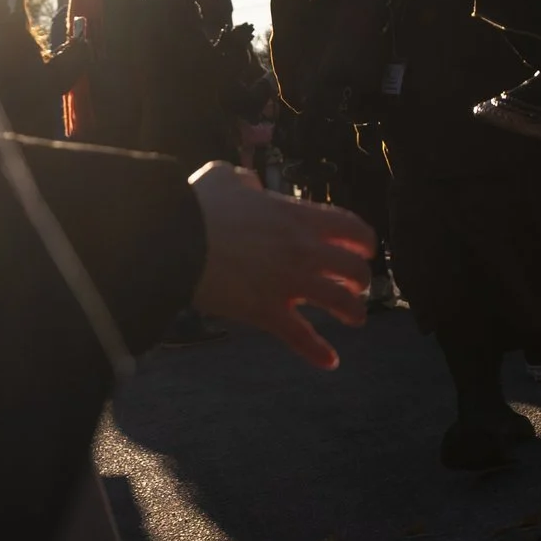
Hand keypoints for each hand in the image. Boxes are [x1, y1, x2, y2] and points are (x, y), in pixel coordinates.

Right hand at [188, 161, 371, 368]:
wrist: (176, 239)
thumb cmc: (200, 205)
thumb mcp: (226, 178)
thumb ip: (246, 182)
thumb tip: (251, 188)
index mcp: (297, 217)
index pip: (351, 228)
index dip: (364, 241)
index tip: (365, 249)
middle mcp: (302, 250)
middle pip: (354, 268)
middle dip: (361, 279)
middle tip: (355, 285)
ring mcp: (288, 283)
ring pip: (340, 302)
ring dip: (354, 311)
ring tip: (355, 318)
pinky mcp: (268, 311)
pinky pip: (301, 337)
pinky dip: (318, 352)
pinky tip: (331, 362)